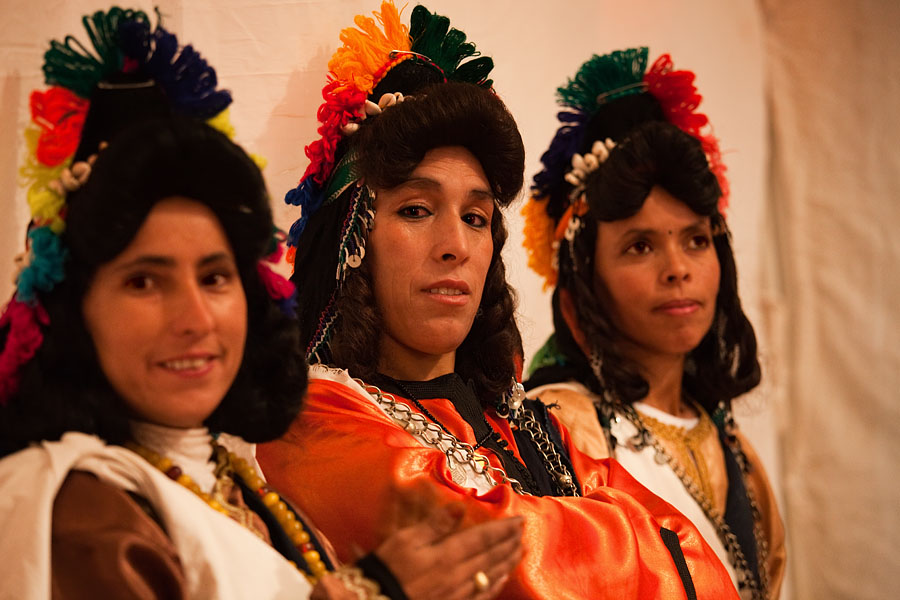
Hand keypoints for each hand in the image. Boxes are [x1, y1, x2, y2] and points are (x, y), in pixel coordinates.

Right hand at [374, 504, 523, 599]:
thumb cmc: (387, 571)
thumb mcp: (406, 540)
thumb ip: (436, 524)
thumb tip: (460, 506)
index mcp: (447, 555)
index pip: (483, 538)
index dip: (503, 528)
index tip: (519, 519)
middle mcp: (458, 575)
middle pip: (492, 556)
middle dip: (510, 542)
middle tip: (524, 531)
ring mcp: (457, 593)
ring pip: (491, 574)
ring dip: (508, 560)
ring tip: (521, 550)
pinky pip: (482, 595)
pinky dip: (496, 584)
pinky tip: (501, 579)